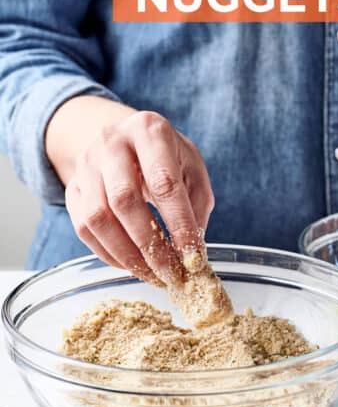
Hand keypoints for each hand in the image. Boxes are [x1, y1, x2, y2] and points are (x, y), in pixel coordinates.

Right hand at [46, 97, 213, 281]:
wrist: (122, 138)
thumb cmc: (164, 155)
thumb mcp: (190, 165)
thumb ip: (197, 202)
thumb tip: (193, 249)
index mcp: (149, 130)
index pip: (164, 182)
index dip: (179, 223)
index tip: (193, 256)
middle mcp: (111, 142)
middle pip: (124, 200)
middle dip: (151, 245)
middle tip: (172, 275)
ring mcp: (86, 165)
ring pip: (98, 218)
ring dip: (128, 255)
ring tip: (153, 276)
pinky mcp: (71, 188)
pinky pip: (83, 229)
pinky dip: (109, 255)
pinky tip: (132, 266)